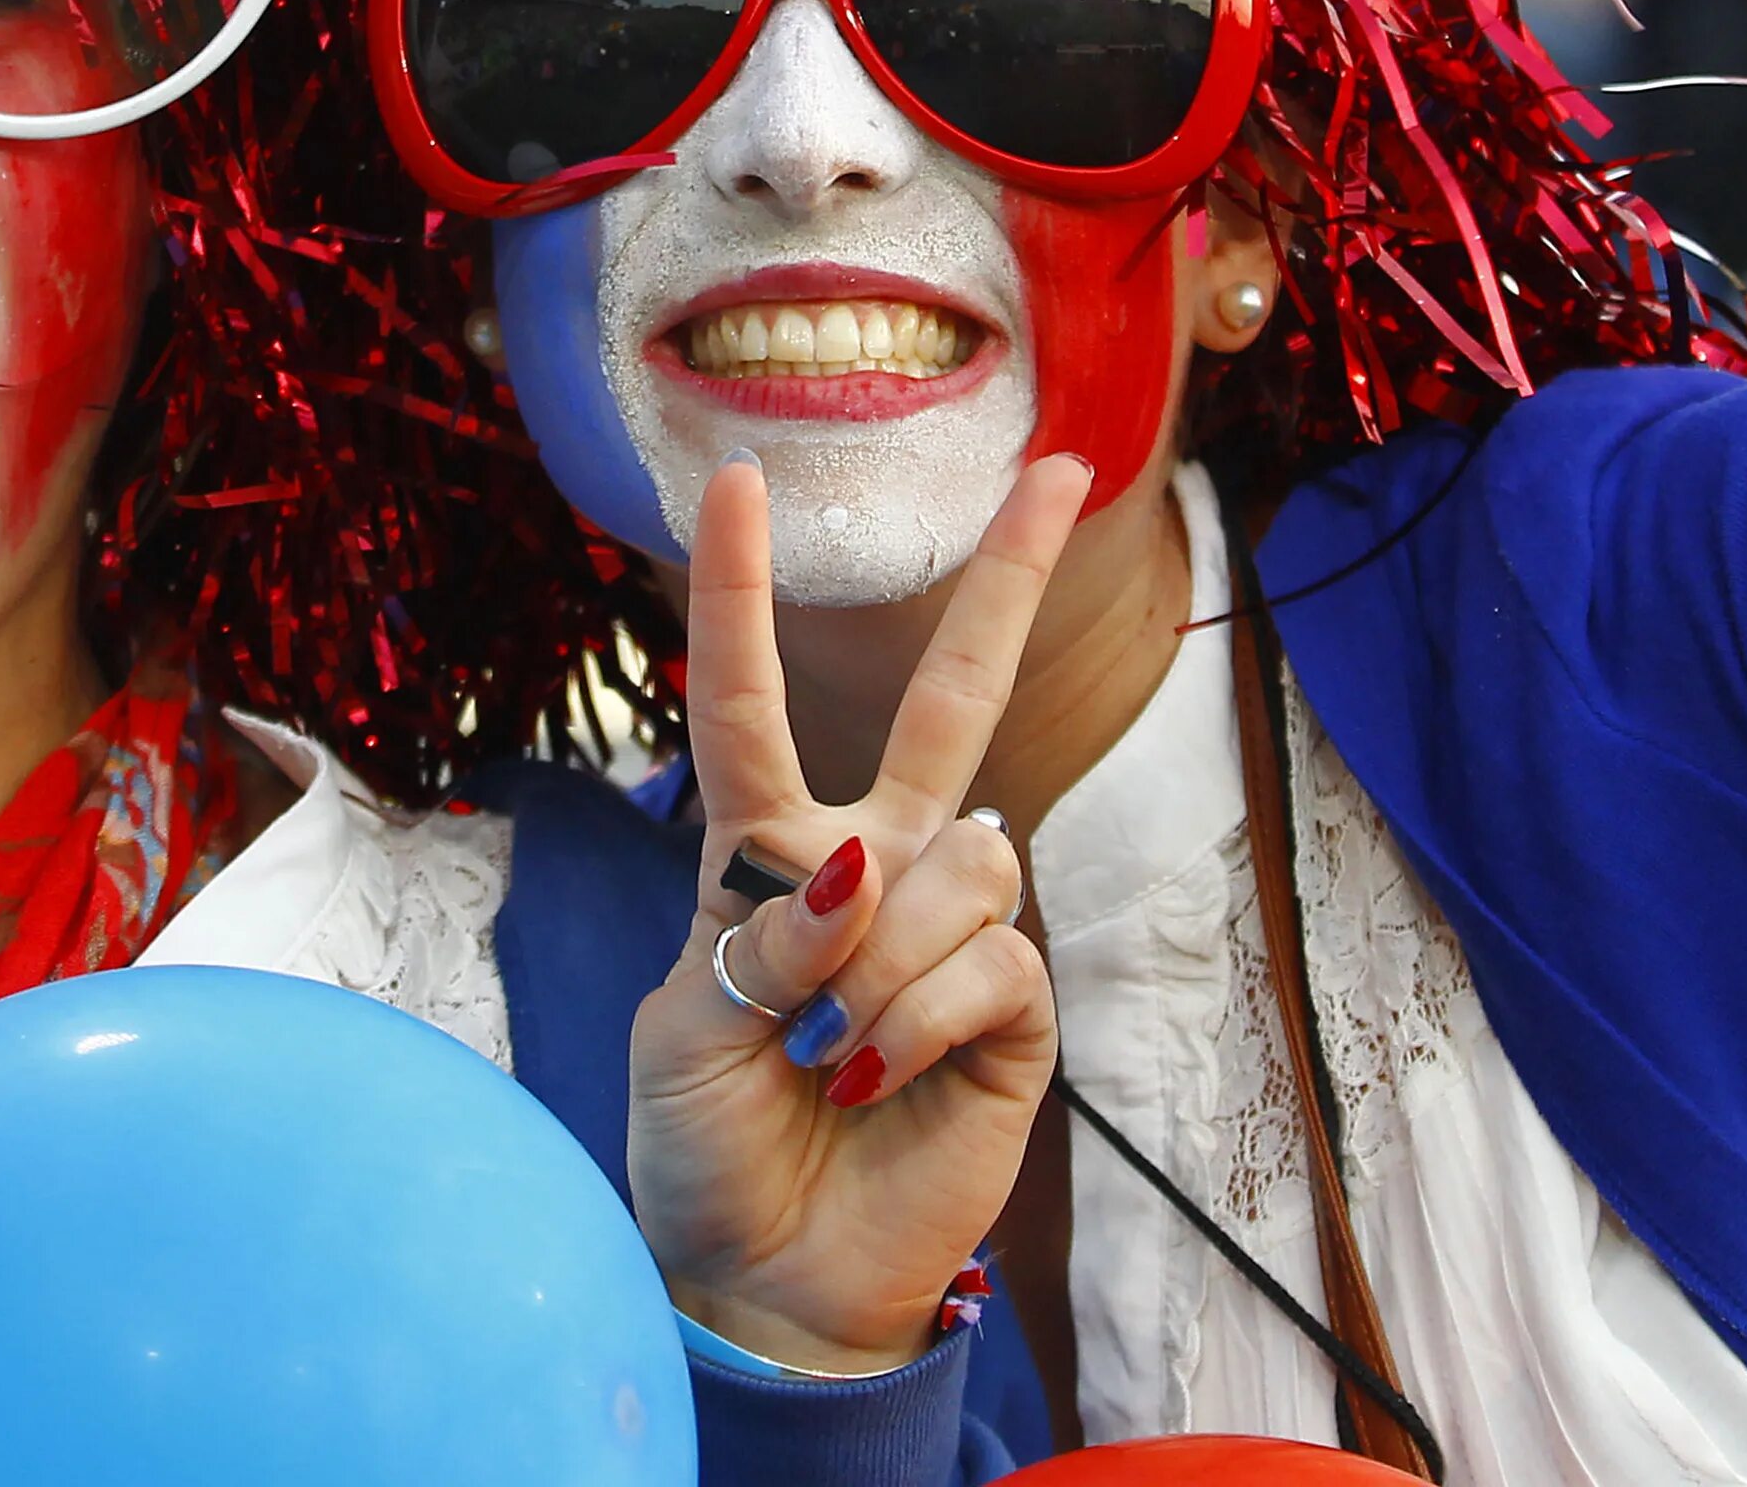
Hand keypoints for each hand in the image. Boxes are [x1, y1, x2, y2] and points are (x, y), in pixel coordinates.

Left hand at [625, 451, 1086, 1375]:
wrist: (766, 1277)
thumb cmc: (705, 1140)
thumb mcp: (681, 1029)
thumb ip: (756, 941)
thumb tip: (864, 872)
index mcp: (769, 855)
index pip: (753, 704)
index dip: (742, 597)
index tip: (735, 479)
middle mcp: (876, 869)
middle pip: (952, 702)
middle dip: (1009, 584)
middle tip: (1065, 469)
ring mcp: (953, 933)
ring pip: (956, 864)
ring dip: (875, 966)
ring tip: (827, 1054)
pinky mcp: (1013, 1010)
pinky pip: (987, 961)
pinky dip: (916, 1024)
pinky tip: (879, 1080)